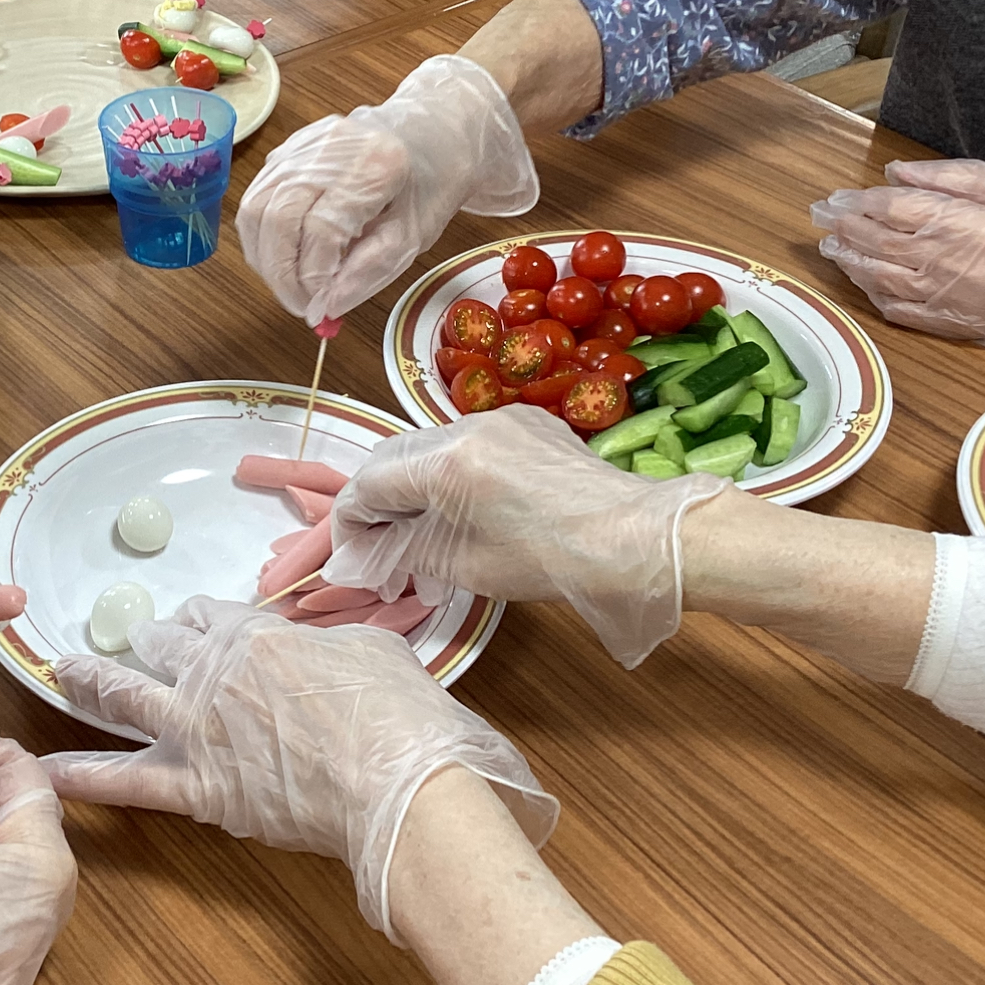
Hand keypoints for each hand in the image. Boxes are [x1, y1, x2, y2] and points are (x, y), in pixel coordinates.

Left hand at [40, 597, 553, 939]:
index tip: (192, 623)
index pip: (211, 615)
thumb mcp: (372, 649)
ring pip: (127, 696)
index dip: (199, 619)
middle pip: (164, 646)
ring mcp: (198, 731)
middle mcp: (214, 674)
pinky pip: (127, 782)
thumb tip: (329, 649)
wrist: (397, 782)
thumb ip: (332, 641)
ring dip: (90, 682)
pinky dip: (85, 776)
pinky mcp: (200, 788)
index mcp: (256, 636)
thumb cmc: (399, 715)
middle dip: (149, 642)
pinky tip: (48, 772)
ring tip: (62, 673)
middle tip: (137, 642)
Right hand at [237, 54, 536, 326]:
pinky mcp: (283, 150)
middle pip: (278, 218)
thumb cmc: (424, 187)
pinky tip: (284, 257)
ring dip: (265, 259)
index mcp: (373, 165)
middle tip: (300, 305)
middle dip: (282, 274)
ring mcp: (299, 145)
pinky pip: (255, 200)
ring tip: (290, 284)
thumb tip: (323, 308)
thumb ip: (367, 274)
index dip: (313, 277)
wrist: (426, 135)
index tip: (320, 309)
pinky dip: (261, 238)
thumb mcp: (411, 238)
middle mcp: (328, 148)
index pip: (321, 230)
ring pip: (254, 210)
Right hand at [326, 407, 727, 667]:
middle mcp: (467, 426)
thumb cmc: (552, 560)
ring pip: (430, 446)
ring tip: (421, 532)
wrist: (634, 539)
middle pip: (394, 457)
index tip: (351, 554)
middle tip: (377, 545)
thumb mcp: (463, 565)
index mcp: (446, 462)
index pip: (369, 482)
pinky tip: (465, 508)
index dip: (349, 522)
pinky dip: (451, 472)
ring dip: (413, 485)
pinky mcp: (528, 424)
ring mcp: (500, 419)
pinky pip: (468, 442)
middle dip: (377, 500)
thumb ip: (404, 551)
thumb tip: (366, 554)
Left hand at [810, 159, 984, 348]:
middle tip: (820, 218)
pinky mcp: (947, 323)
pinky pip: (896, 310)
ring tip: (830, 247)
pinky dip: (872, 293)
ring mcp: (939, 297)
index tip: (835, 198)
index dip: (854, 204)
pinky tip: (862, 281)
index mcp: (954, 223)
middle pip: (874, 242)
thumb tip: (895, 172)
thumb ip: (947, 176)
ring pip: (877, 277)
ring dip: (848, 261)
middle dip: (841, 228)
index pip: (887, 210)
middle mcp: (939, 262)